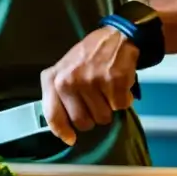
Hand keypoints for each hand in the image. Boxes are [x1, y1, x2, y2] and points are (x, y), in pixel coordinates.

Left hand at [40, 27, 138, 145]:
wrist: (116, 37)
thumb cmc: (88, 57)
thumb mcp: (65, 70)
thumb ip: (60, 96)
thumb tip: (64, 133)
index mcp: (54, 79)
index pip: (52, 114)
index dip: (62, 131)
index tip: (70, 138)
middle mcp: (69, 81)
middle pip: (83, 122)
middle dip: (93, 116)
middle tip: (97, 99)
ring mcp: (91, 81)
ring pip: (103, 117)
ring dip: (109, 107)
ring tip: (107, 88)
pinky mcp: (113, 81)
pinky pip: (121, 107)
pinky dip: (124, 100)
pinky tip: (119, 84)